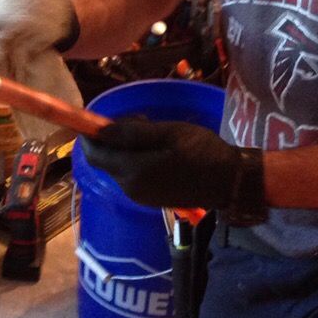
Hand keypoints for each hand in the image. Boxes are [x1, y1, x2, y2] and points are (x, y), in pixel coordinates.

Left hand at [81, 120, 267, 224]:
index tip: (97, 118)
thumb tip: (100, 129)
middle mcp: (130, 188)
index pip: (94, 154)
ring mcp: (139, 196)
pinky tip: (158, 150)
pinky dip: (135, 159)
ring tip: (153, 132)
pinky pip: (131, 175)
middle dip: (112, 139)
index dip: (89, 136)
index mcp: (133, 171)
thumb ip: (132, 133)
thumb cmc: (203, 152)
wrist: (229, 183)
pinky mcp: (149, 198)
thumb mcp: (169, 133)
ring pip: (118, 167)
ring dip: (125, 149)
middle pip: (105, 161)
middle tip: (139, 120)